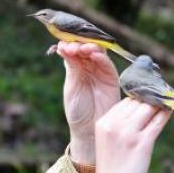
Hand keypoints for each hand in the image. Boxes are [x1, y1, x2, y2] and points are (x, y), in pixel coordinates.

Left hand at [56, 41, 119, 162]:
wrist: (88, 128)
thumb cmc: (77, 108)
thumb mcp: (71, 85)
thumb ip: (71, 66)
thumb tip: (62, 46)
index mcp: (77, 67)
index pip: (74, 49)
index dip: (69, 44)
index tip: (62, 44)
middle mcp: (89, 66)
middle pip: (86, 47)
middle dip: (79, 43)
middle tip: (71, 46)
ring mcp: (101, 71)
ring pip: (97, 52)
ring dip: (89, 47)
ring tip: (80, 48)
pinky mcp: (111, 78)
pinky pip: (107, 64)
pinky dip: (100, 57)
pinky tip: (92, 54)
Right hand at [68, 98, 171, 172]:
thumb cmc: (111, 168)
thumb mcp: (107, 140)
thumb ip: (118, 124)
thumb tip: (142, 109)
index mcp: (103, 122)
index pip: (125, 101)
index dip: (140, 99)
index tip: (150, 99)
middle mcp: (114, 125)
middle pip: (137, 102)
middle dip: (150, 100)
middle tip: (161, 99)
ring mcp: (128, 133)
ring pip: (148, 108)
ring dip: (160, 105)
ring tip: (167, 104)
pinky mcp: (142, 143)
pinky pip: (158, 121)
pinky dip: (165, 114)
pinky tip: (170, 111)